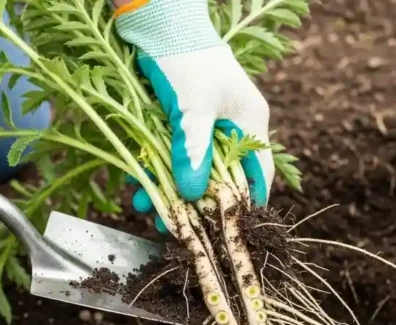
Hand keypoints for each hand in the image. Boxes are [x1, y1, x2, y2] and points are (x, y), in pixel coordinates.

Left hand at [115, 0, 274, 214]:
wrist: (156, 20)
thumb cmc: (185, 57)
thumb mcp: (191, 109)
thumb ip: (192, 153)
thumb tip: (192, 196)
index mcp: (250, 123)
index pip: (258, 177)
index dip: (244, 207)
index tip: (225, 233)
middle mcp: (232, 127)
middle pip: (221, 180)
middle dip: (197, 206)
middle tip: (176, 229)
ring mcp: (205, 125)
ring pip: (192, 171)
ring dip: (171, 192)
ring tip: (149, 213)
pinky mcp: (180, 121)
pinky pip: (172, 156)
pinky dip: (157, 172)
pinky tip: (138, 188)